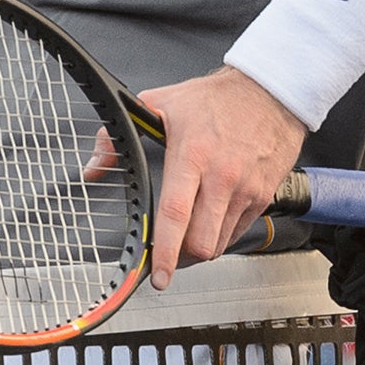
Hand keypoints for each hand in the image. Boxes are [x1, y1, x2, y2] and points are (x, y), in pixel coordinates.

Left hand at [140, 66, 307, 285]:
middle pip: (200, 242)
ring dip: (201, 247)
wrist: (269, 90)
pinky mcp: (263, 195)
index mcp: (193, 155)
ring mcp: (245, 188)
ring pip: (219, 243)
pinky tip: (213, 218)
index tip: (157, 274)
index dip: (165, 252)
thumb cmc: (216, 98)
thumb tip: (94, 168)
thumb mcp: (161, 105)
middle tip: (169, 255)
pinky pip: (238, 232)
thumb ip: (120, 138)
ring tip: (190, 235)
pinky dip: (222, 235)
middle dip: (180, 258)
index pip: (176, 214)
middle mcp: (222, 176)